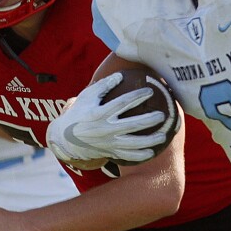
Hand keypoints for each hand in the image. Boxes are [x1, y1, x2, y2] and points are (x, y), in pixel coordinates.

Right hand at [46, 74, 173, 166]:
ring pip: (133, 144)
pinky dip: (140, 155)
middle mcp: (105, 129)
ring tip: (163, 135)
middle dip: (149, 120)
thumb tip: (121, 74)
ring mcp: (108, 143)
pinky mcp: (110, 152)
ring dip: (150, 140)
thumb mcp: (87, 96)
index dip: (137, 96)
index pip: (122, 103)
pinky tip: (152, 151)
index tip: (150, 90)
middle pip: (132, 125)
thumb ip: (104, 85)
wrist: (67, 139)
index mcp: (99, 113)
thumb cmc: (80, 113)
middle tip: (162, 115)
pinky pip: (128, 156)